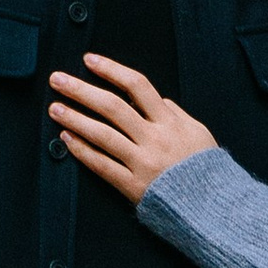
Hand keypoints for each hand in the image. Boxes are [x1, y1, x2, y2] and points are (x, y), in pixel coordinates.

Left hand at [49, 54, 217, 200]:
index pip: (137, 86)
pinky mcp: (133, 185)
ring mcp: (142, 162)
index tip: (89, 60)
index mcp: (170, 122)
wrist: (212, 207)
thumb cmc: (206, 169)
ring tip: (55, 108)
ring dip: (75, 119)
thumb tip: (160, 98)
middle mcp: (154, 138)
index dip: (111, 70)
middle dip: (82, 90)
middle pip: (112, 106)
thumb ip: (177, 114)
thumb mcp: (199, 133)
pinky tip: (66, 140)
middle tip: (58, 79)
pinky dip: (83, 151)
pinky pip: (102, 165)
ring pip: (103, 135)